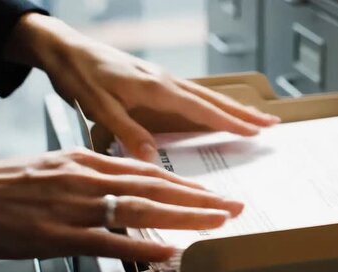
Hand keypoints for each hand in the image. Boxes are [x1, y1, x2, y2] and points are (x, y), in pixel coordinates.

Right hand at [0, 148, 243, 260]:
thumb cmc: (3, 185)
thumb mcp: (54, 168)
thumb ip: (93, 178)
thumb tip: (125, 190)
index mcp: (86, 161)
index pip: (148, 170)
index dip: (185, 182)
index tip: (212, 190)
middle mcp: (86, 178)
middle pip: (155, 186)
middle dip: (199, 197)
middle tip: (232, 205)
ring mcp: (74, 206)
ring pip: (141, 208)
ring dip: (184, 216)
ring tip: (216, 222)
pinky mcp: (58, 234)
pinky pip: (108, 241)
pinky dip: (142, 245)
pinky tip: (168, 249)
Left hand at [4, 13, 279, 160]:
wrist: (65, 49)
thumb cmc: (80, 76)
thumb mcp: (97, 107)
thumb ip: (126, 132)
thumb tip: (152, 157)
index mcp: (157, 88)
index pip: (203, 108)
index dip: (231, 122)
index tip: (256, 131)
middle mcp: (165, 81)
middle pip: (214, 100)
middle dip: (244, 113)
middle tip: (271, 123)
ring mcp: (162, 79)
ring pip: (206, 95)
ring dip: (232, 107)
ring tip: (254, 117)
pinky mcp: (155, 81)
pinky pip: (192, 94)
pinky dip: (211, 103)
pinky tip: (215, 110)